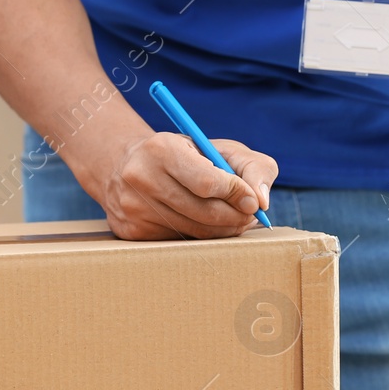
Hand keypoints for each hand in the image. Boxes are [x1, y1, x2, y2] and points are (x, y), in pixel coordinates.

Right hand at [96, 130, 277, 239]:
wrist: (127, 163)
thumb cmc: (185, 154)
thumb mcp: (220, 147)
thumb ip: (253, 166)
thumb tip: (261, 201)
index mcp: (162, 149)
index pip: (207, 183)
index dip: (236, 195)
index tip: (253, 202)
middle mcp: (141, 178)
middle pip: (203, 212)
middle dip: (235, 217)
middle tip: (249, 216)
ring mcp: (133, 207)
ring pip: (194, 231)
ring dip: (222, 229)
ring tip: (234, 219)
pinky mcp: (131, 231)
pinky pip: (179, 242)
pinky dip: (200, 236)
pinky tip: (206, 223)